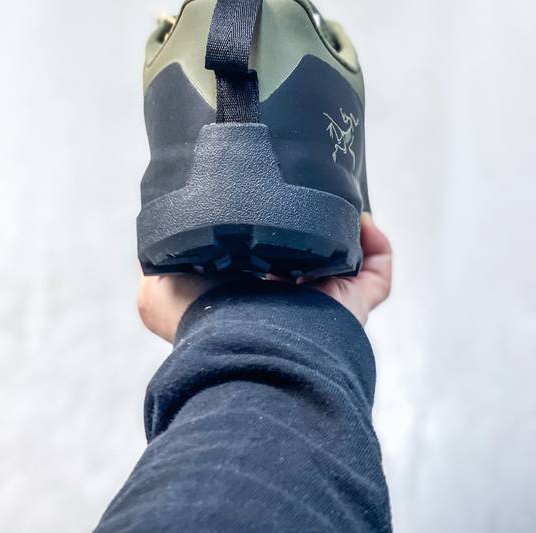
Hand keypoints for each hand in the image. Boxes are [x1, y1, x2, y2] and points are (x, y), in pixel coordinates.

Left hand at [137, 214, 392, 342]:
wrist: (245, 342)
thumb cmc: (202, 318)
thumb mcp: (157, 290)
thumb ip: (158, 262)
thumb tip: (159, 242)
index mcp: (245, 294)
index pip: (259, 258)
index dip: (264, 229)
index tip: (266, 198)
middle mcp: (285, 300)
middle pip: (306, 256)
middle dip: (308, 225)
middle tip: (307, 192)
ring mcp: (323, 303)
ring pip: (343, 261)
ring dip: (344, 228)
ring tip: (335, 197)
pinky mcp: (354, 304)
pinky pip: (377, 273)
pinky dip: (377, 245)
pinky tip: (362, 218)